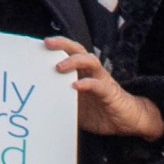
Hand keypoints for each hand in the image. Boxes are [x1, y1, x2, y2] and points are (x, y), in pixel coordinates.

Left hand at [47, 38, 163, 140]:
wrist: (127, 121)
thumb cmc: (99, 111)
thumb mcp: (74, 105)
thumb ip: (59, 99)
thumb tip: (36, 102)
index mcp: (82, 74)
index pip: (68, 54)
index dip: (55, 48)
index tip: (37, 46)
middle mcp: (92, 72)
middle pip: (78, 50)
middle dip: (63, 44)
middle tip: (48, 43)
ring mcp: (102, 80)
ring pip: (91, 61)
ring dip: (75, 61)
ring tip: (60, 66)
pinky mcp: (110, 93)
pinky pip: (99, 85)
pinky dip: (88, 84)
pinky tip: (76, 86)